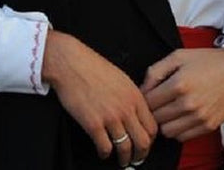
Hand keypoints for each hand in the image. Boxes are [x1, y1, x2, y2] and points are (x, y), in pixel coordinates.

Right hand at [42, 30, 156, 166]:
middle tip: (137, 158)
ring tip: (122, 161)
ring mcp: (110, 117)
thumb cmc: (93, 67)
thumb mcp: (121, 78)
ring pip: (125, 147)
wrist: (71, 63)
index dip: (150, 140)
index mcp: (135, 96)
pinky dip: (105, 153)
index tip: (146, 144)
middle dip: (141, 154)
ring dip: (125, 158)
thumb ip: (131, 97)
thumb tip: (136, 113)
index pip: (152, 126)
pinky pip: (105, 147)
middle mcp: (126, 108)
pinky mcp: (93, 124)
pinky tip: (103, 152)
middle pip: (143, 141)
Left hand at [141, 41, 223, 141]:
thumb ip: (155, 71)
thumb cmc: (209, 60)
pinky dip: (178, 130)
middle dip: (153, 110)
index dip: (145, 98)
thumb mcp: (178, 56)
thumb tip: (142, 89)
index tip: (149, 94)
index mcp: (179, 84)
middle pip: (155, 118)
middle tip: (158, 102)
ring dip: (164, 122)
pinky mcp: (208, 126)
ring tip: (169, 110)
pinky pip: (182, 137)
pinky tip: (181, 116)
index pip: (148, 102)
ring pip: (167, 131)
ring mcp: (199, 117)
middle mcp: (188, 103)